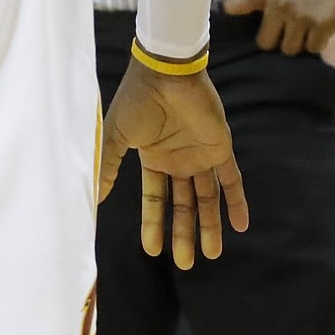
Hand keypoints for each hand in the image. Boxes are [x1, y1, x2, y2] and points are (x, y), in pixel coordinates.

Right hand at [99, 59, 248, 270]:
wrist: (166, 71)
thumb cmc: (138, 100)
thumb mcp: (116, 138)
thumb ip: (107, 167)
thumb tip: (93, 199)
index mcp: (153, 159)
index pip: (155, 200)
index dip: (154, 224)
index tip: (153, 250)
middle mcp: (177, 161)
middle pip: (182, 205)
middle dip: (183, 234)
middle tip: (186, 264)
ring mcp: (200, 155)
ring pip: (207, 198)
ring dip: (210, 226)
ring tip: (211, 254)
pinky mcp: (220, 147)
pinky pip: (232, 179)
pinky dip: (237, 202)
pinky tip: (240, 226)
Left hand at [222, 0, 334, 55]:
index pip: (240, 3)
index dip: (233, 10)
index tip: (228, 13)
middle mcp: (281, 4)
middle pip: (265, 43)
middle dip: (277, 40)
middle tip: (290, 32)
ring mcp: (301, 16)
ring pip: (289, 50)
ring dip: (299, 44)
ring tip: (309, 30)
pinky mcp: (321, 26)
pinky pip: (313, 49)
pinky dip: (319, 43)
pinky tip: (325, 31)